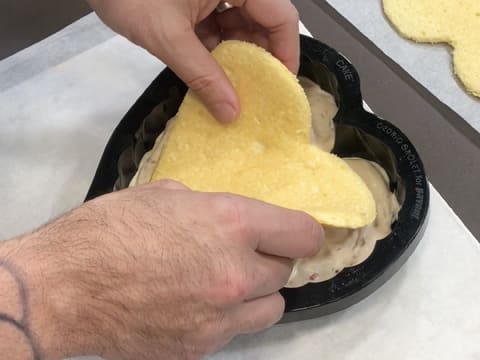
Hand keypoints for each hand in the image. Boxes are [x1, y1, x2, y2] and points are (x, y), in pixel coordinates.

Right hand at [0, 180, 321, 358]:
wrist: (62, 288)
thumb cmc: (108, 229)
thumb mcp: (164, 196)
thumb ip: (208, 208)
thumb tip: (227, 220)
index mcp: (230, 225)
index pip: (302, 234)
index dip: (303, 232)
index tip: (293, 233)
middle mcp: (236, 274)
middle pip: (286, 272)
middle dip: (269, 260)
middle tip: (243, 253)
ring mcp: (221, 319)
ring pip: (272, 308)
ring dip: (258, 293)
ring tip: (227, 283)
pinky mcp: (201, 349)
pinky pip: (235, 331)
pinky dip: (227, 318)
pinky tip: (195, 305)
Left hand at [87, 0, 299, 121]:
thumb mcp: (168, 37)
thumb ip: (202, 76)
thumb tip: (231, 113)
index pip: (281, 16)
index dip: (286, 52)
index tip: (279, 85)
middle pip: (263, 20)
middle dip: (258, 57)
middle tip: (254, 92)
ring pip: (241, 23)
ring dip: (236, 55)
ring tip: (232, 87)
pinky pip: (219, 22)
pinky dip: (216, 47)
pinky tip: (212, 72)